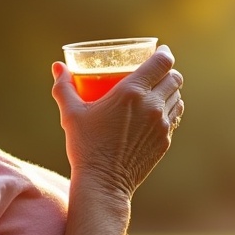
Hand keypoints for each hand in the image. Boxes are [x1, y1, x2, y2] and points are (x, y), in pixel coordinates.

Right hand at [52, 45, 184, 195]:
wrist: (103, 183)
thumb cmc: (85, 146)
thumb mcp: (71, 114)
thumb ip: (64, 87)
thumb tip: (57, 66)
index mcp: (132, 92)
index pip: (162, 62)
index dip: (164, 53)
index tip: (160, 51)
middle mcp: (152, 105)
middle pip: (174, 78)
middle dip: (168, 71)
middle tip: (157, 71)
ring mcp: (162, 125)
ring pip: (177, 98)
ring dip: (170, 91)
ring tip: (159, 91)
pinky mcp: (165, 141)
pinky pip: (174, 118)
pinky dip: (169, 110)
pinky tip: (158, 113)